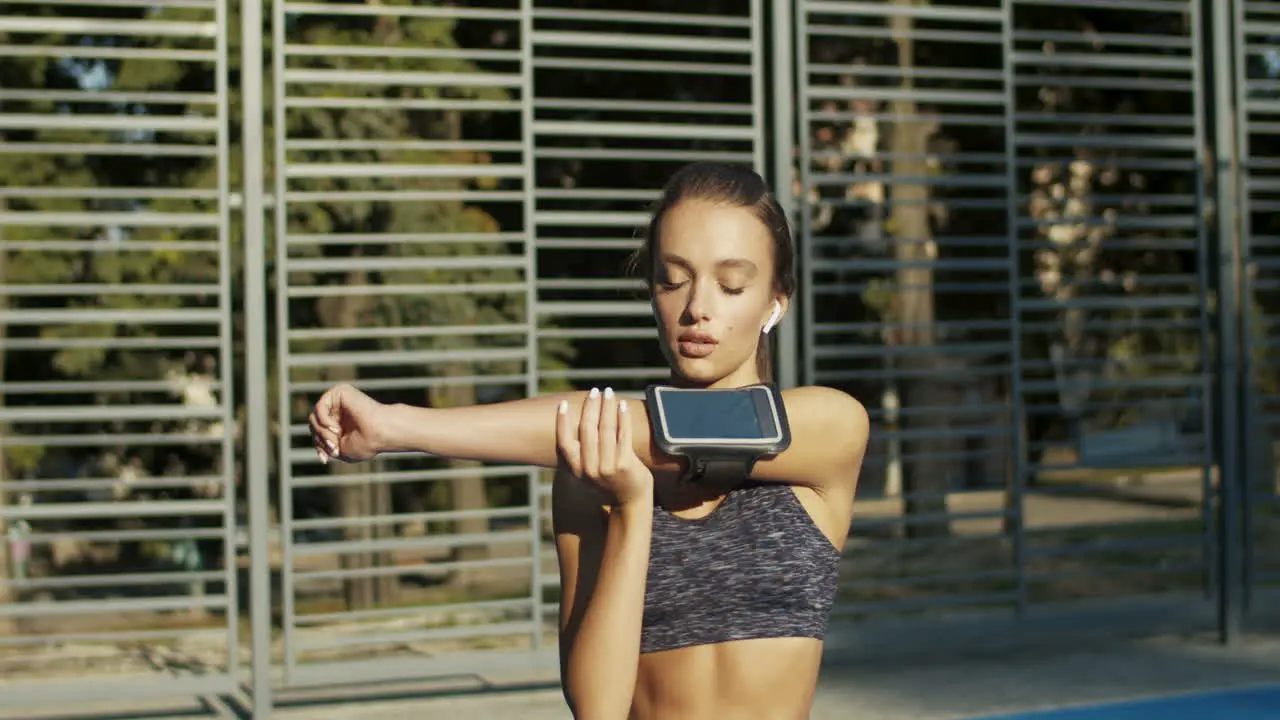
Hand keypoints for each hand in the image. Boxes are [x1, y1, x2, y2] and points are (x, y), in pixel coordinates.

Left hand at [309, 383, 388, 463]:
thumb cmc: (367, 444)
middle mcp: (338, 410)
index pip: (317, 432)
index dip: (318, 445)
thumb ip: (326, 446)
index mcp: (340, 422)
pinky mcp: (340, 392)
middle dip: (321, 439)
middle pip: (314, 425)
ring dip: (322, 432)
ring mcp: (338, 400)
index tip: (325, 459)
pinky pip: (320, 407)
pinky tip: (335, 427)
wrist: (380, 434)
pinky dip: (323, 420)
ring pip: (314, 417)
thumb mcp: (340, 450)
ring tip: (336, 438)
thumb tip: (318, 450)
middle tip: (335, 447)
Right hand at [556, 387, 652, 506]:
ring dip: (607, 407)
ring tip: (608, 392)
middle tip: (594, 392)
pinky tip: (622, 405)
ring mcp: (608, 467)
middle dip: (590, 407)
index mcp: (577, 470)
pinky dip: (623, 417)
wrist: (630, 503)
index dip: (562, 422)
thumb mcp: (588, 472)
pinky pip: (623, 435)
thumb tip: (580, 421)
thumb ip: (582, 453)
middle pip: (587, 431)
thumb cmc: (609, 482)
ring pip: (606, 429)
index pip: (565, 443)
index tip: (563, 404)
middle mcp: (590, 469)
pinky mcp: (625, 464)